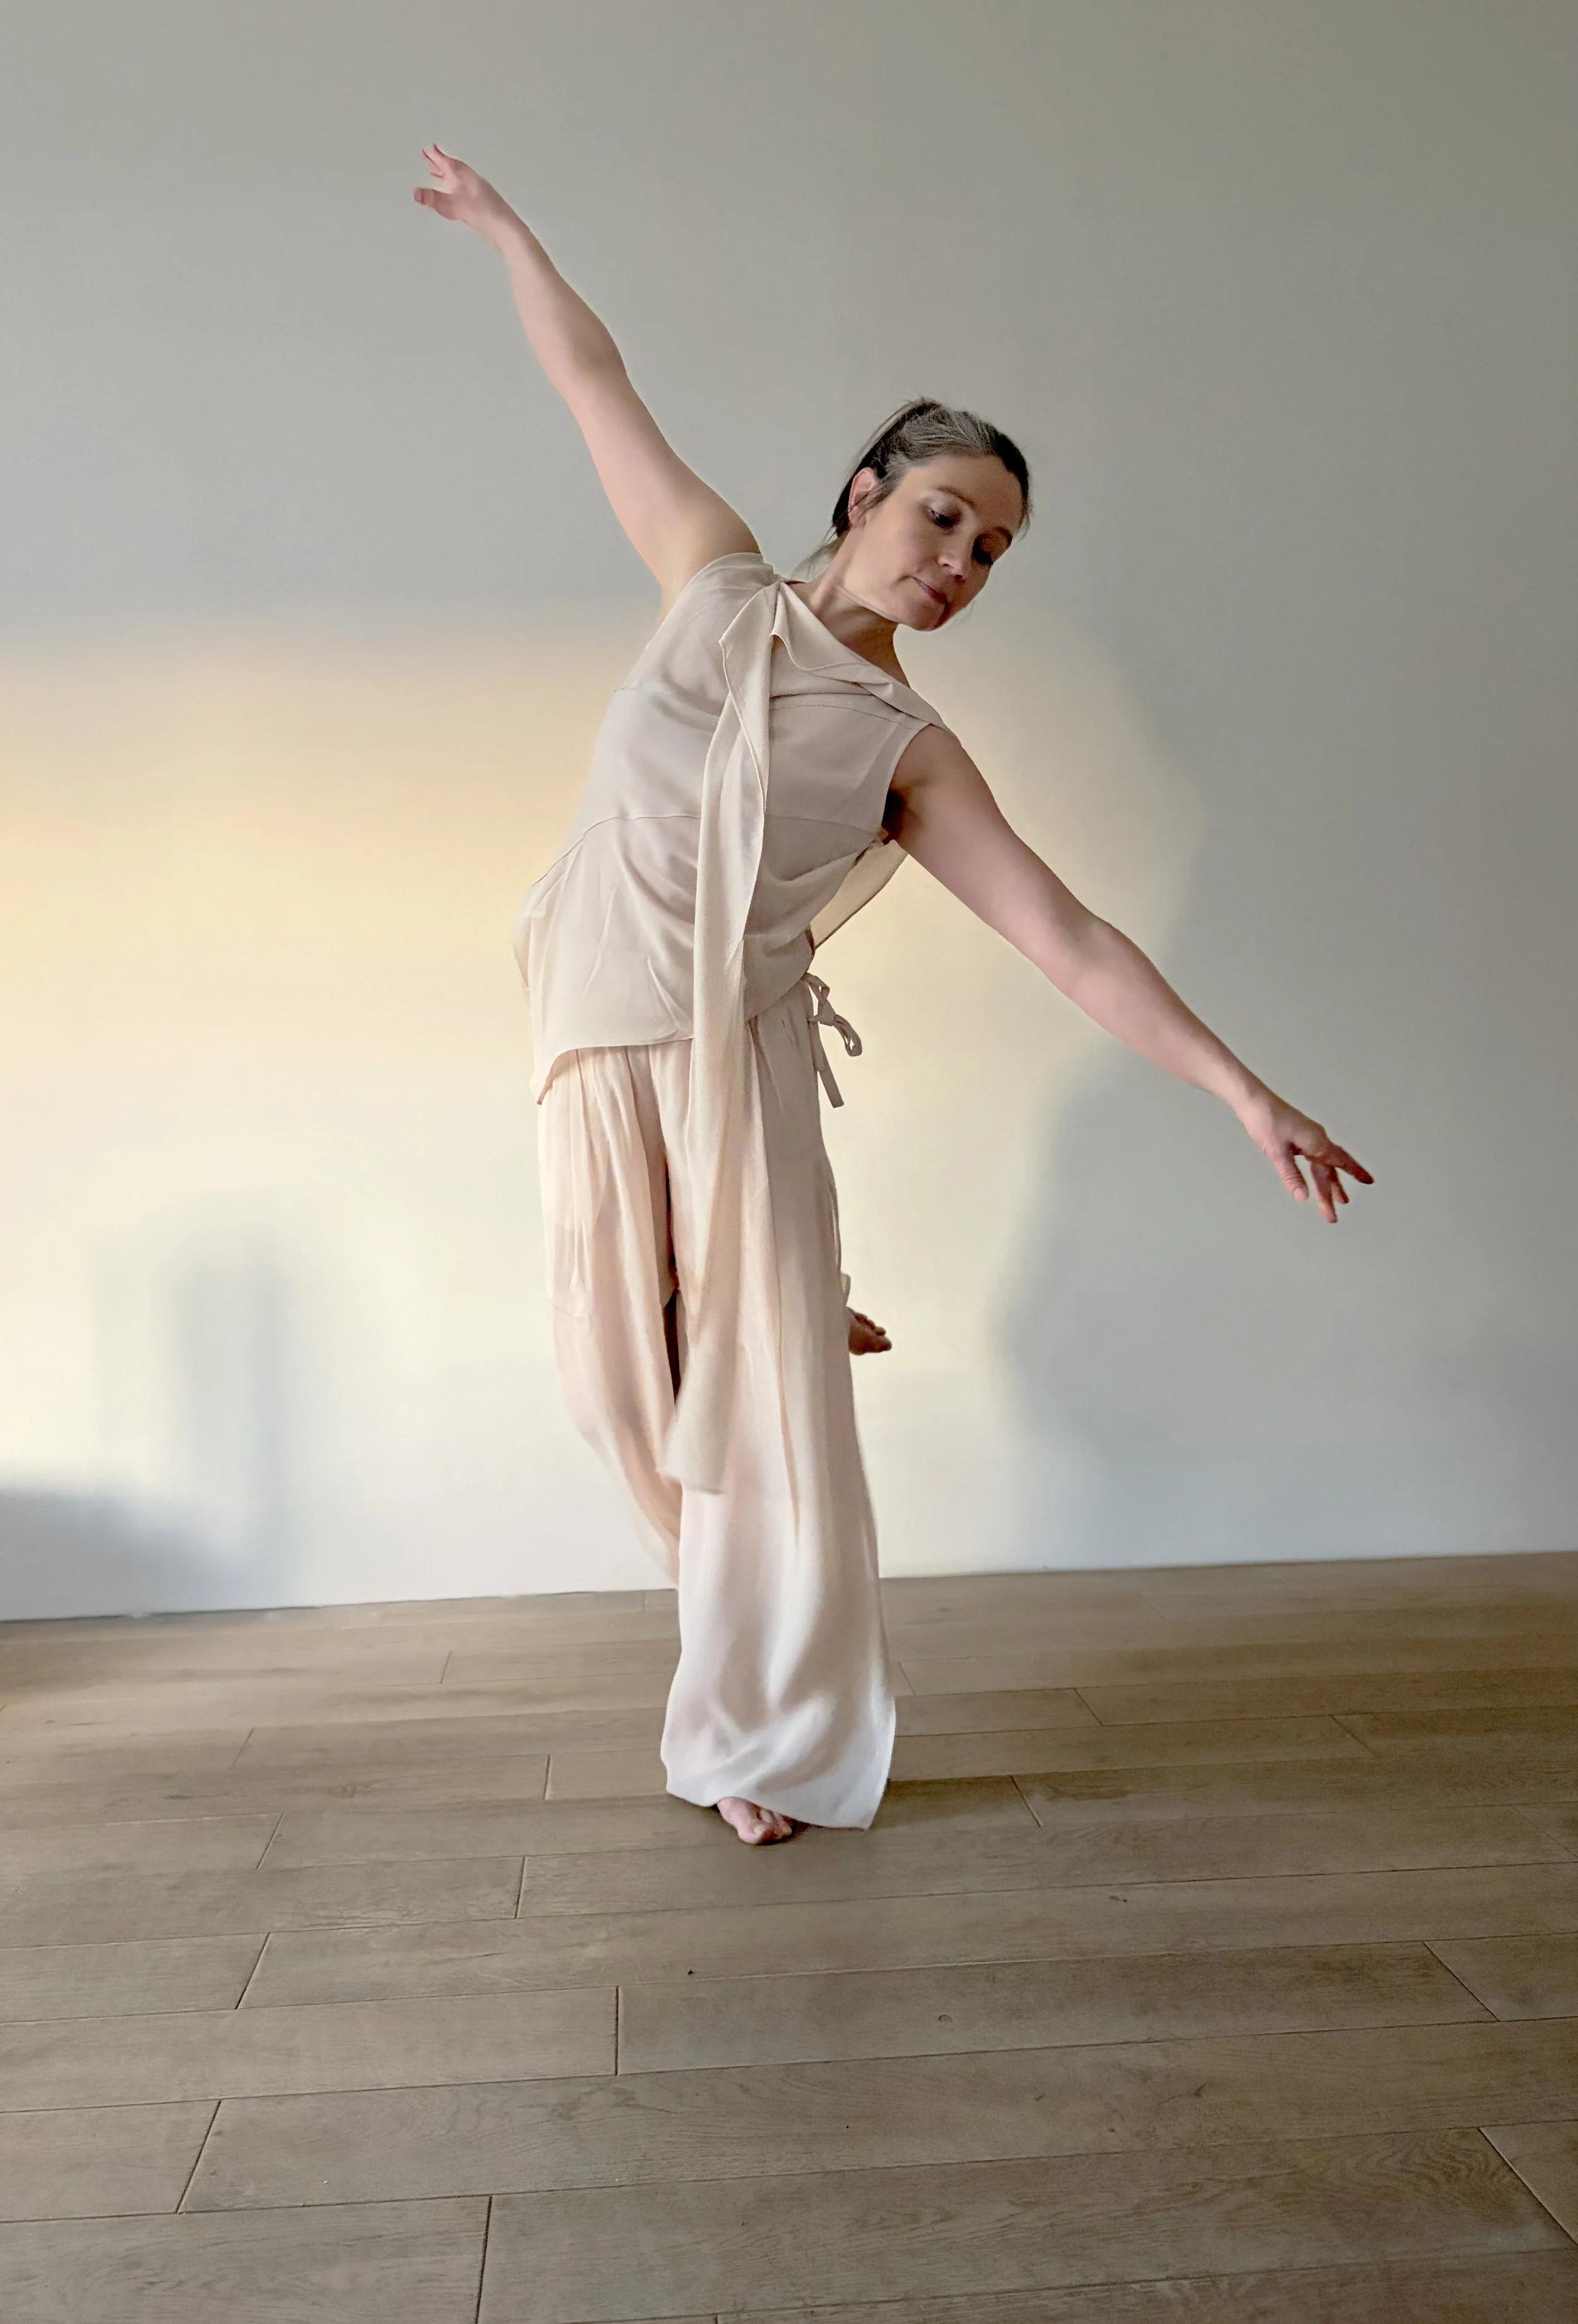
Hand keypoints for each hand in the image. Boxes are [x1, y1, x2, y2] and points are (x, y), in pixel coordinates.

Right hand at [413, 144, 518, 245]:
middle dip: (439, 163)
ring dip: (446, 176)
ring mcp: (476, 193)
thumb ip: (434, 199)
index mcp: (464, 177)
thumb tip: (416, 193)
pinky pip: (462, 192)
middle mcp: (470, 182)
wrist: (505, 229)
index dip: (437, 156)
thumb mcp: (454, 206)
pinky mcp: (479, 205)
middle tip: (429, 156)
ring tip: (436, 174)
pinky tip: (454, 196)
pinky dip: (453, 189)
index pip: (447, 162)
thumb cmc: (485, 213)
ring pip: (457, 180)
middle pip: (452, 169)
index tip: (428, 149)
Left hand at [1236, 1085, 1372, 1223]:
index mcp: (1316, 1142)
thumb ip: (1291, 1175)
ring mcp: (1309, 1137)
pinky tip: (1318, 1177)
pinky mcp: (1299, 1135)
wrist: (1254, 1100)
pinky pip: (1315, 1157)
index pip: (1340, 1161)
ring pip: (1322, 1165)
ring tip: (1335, 1201)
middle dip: (1332, 1192)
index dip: (1355, 1172)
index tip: (1369, 1181)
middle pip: (1328, 1170)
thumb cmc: (1266, 1121)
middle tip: (1334, 1215)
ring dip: (1327, 1183)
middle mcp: (1317, 1139)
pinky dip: (1319, 1170)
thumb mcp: (1277, 1152)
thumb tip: (1303, 1197)